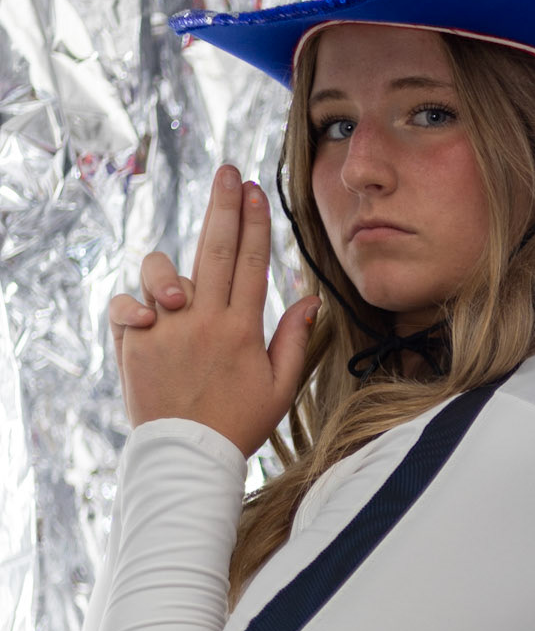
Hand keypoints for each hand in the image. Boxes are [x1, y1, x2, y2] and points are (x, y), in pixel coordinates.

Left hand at [109, 164, 319, 458]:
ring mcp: (167, 330)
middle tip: (228, 172)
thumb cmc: (238, 424)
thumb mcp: (280, 387)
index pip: (251, 261)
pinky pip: (127, 306)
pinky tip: (147, 316)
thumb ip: (293, 339)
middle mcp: (203, 321)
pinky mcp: (136, 344)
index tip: (256, 191)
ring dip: (167, 269)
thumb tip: (310, 300)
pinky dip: (134, 305)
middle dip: (223, 206)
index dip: (255, 223)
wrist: (187, 457)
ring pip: (162, 273)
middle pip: (214, 249)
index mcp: (242, 329)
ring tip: (176, 288)